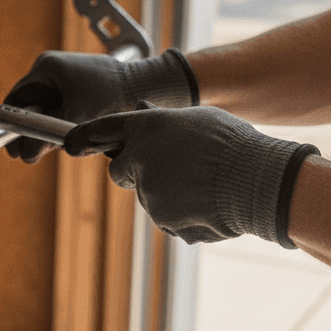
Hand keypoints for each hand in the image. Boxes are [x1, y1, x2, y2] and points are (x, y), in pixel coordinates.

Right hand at [4, 48, 197, 161]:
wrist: (149, 86)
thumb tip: (22, 155)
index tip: (9, 145)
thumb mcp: (76, 118)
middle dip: (30, 130)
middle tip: (27, 154)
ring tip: (51, 146)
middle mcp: (51, 70)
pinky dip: (60, 125)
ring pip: (43, 112)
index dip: (10, 125)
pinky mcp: (77, 90)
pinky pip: (58, 111)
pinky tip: (67, 136)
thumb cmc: (115, 95)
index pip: (16, 100)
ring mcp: (64, 79)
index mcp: (46, 67)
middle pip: (28, 107)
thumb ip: (47, 137)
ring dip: (46, 130)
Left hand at [64, 104, 319, 246]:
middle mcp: (138, 157)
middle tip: (170, 169)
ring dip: (169, 195)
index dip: (85, 137)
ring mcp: (146, 190)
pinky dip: (183, 216)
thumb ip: (161, 121)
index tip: (71, 143)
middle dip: (136, 173)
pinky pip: (166, 218)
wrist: (259, 180)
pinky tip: (208, 204)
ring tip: (204, 185)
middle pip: (119, 171)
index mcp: (146, 126)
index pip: (103, 129)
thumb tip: (141, 112)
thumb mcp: (197, 119)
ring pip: (148, 196)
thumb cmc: (233, 144)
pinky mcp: (159, 218)